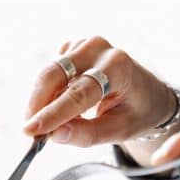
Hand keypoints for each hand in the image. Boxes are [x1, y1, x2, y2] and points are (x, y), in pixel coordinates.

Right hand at [23, 36, 177, 145]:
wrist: (149, 93)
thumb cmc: (137, 112)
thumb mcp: (120, 130)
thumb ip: (88, 134)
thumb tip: (53, 135)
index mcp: (118, 67)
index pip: (79, 93)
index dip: (53, 113)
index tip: (30, 131)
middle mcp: (100, 49)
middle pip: (55, 74)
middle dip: (38, 104)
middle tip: (30, 133)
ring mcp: (85, 44)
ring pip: (49, 73)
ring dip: (42, 101)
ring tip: (51, 125)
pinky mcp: (73, 47)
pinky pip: (51, 72)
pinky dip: (49, 92)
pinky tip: (63, 105)